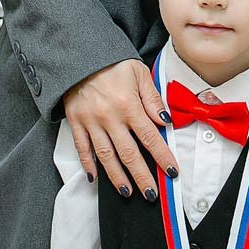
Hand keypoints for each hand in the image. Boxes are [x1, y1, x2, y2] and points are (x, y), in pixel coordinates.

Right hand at [64, 59, 177, 200]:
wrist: (79, 54)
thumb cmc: (113, 63)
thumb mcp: (139, 73)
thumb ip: (153, 99)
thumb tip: (166, 122)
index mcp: (128, 105)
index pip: (150, 137)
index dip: (162, 157)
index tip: (172, 172)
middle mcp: (110, 117)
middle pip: (129, 153)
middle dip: (142, 176)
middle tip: (151, 194)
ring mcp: (91, 122)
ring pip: (106, 156)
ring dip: (117, 177)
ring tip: (128, 192)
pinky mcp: (76, 122)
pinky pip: (82, 148)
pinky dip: (88, 165)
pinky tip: (96, 178)